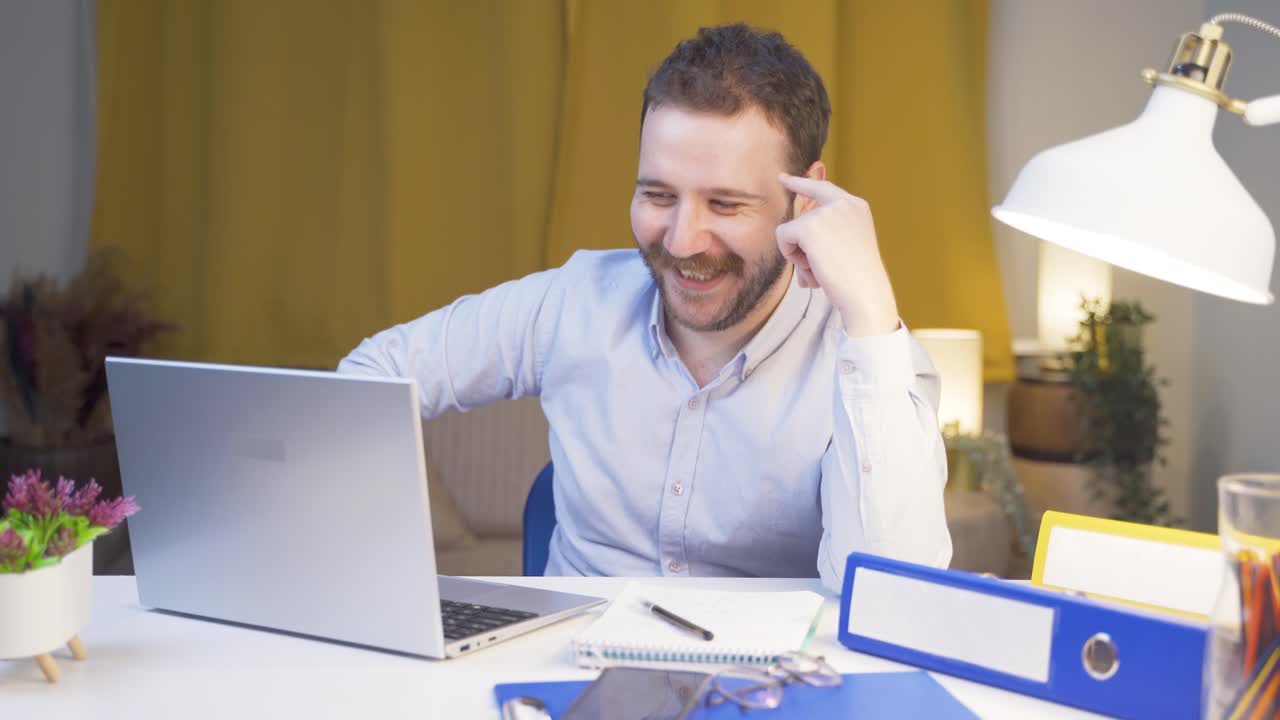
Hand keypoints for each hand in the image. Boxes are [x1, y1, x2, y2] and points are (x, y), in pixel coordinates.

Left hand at [776, 173, 900, 336]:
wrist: (865, 293)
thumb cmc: (856, 280)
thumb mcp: (845, 247)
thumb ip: (824, 234)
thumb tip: (787, 234)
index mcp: (857, 207)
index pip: (823, 188)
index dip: (800, 183)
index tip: (782, 177)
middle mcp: (843, 203)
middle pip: (801, 211)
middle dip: (798, 239)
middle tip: (808, 249)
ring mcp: (827, 212)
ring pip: (791, 228)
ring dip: (798, 253)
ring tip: (820, 269)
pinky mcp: (810, 225)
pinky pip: (783, 236)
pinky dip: (789, 254)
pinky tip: (810, 266)